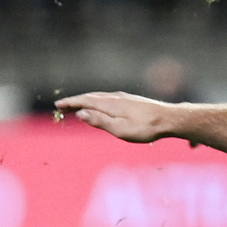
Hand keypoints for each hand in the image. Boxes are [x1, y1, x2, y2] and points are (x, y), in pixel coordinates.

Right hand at [54, 92, 170, 142]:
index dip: (71, 102)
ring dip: (86, 101)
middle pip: (91, 97)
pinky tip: (99, 106)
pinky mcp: (130, 100)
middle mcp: (116, 97)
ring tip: (77, 107)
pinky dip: (97, 102)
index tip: (58, 104)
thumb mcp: (120, 129)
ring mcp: (124, 98)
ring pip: (100, 97)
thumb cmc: (145, 128)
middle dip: (75, 101)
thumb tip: (81, 113)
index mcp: (111, 104)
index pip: (85, 101)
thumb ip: (99, 121)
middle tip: (62, 106)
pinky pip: (108, 99)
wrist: (169, 119)